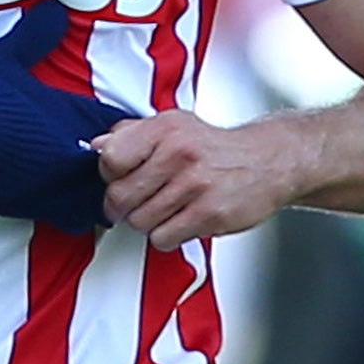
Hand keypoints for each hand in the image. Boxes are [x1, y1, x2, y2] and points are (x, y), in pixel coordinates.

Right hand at [0, 1, 130, 234]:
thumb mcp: (6, 57)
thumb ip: (34, 38)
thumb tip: (55, 10)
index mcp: (69, 119)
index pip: (114, 129)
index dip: (123, 131)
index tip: (121, 128)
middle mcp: (67, 158)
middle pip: (112, 174)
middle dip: (113, 170)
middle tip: (107, 163)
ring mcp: (50, 187)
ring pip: (91, 204)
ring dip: (90, 195)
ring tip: (82, 187)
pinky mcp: (26, 209)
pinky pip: (62, 217)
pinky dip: (63, 209)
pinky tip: (54, 200)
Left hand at [94, 111, 307, 250]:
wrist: (268, 161)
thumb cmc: (215, 147)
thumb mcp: (174, 125)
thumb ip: (132, 133)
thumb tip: (95, 146)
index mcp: (165, 129)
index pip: (110, 158)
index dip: (109, 174)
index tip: (120, 177)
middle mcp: (179, 153)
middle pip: (120, 196)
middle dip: (123, 206)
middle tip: (137, 202)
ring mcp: (195, 185)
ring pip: (139, 221)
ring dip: (147, 222)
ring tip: (166, 208)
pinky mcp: (210, 213)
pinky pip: (163, 238)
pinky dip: (167, 235)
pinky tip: (181, 220)